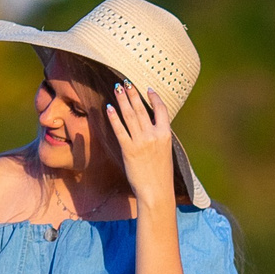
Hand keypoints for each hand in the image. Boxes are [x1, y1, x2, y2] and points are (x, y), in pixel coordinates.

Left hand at [106, 82, 175, 201]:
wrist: (156, 191)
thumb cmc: (162, 174)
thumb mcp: (166, 152)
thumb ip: (159, 137)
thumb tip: (151, 125)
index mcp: (165, 135)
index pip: (161, 109)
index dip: (154, 97)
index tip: (148, 89)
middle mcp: (153, 135)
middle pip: (141, 109)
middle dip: (132, 93)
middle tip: (125, 82)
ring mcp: (140, 142)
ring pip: (130, 115)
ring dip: (122, 100)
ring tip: (117, 88)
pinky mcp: (128, 150)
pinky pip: (120, 130)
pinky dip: (114, 118)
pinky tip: (109, 108)